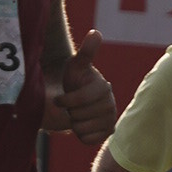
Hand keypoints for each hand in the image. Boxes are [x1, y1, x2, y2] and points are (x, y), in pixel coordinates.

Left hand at [51, 26, 115, 142]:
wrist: (81, 99)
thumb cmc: (77, 80)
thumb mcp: (77, 65)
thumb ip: (86, 51)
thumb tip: (95, 32)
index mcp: (103, 88)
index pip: (77, 101)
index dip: (64, 100)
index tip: (60, 98)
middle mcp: (111, 105)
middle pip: (77, 116)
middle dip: (70, 111)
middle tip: (73, 104)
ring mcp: (111, 120)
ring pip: (81, 128)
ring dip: (74, 122)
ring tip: (78, 113)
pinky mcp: (108, 133)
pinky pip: (87, 139)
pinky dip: (81, 134)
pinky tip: (83, 123)